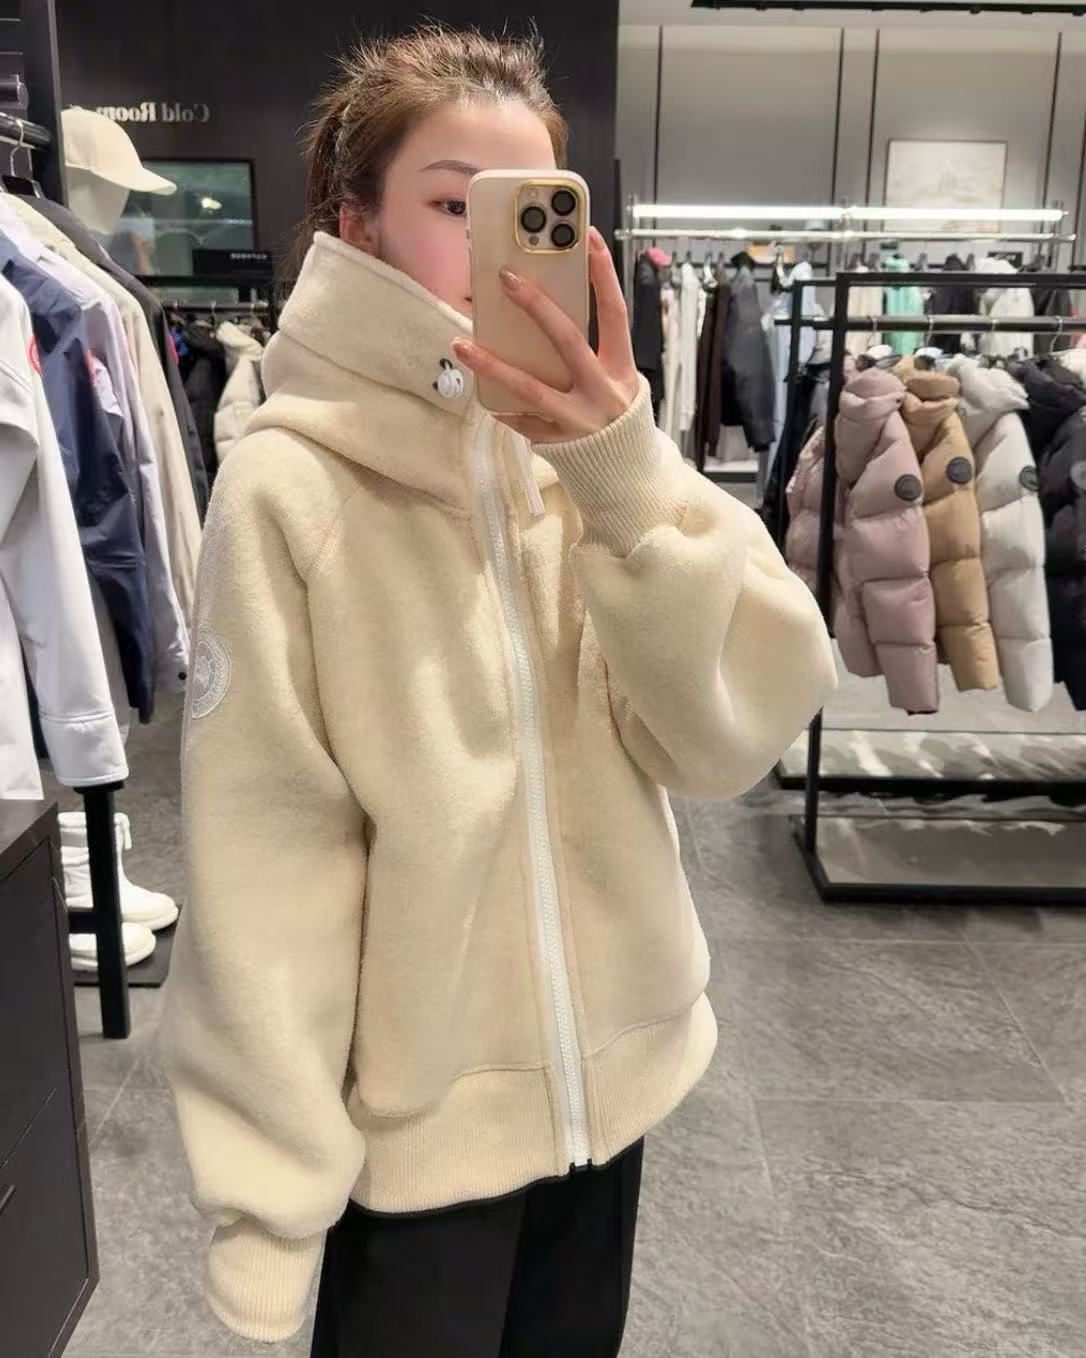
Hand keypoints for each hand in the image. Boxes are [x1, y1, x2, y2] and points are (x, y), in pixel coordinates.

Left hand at [451, 226, 640, 443]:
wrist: (626, 474)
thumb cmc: (615, 416)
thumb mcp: (617, 380)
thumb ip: (591, 352)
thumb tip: (545, 314)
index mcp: (622, 369)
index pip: (615, 313)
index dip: (603, 275)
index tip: (587, 238)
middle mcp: (603, 392)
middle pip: (568, 341)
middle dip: (537, 307)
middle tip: (506, 279)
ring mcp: (580, 420)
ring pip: (531, 388)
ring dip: (493, 365)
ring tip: (462, 344)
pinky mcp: (561, 443)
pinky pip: (526, 423)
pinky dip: (508, 411)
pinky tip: (489, 401)